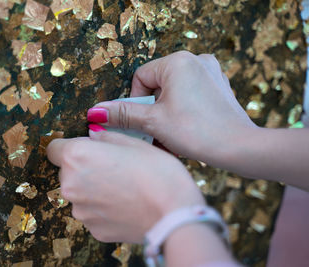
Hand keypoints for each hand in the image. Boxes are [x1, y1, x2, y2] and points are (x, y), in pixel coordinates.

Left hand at [46, 131, 204, 242]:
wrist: (174, 215)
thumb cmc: (157, 173)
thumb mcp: (134, 143)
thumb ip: (106, 136)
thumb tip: (94, 135)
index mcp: (77, 157)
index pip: (54, 148)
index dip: (69, 146)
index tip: (85, 149)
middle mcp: (71, 185)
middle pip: (68, 172)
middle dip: (84, 167)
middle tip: (113, 167)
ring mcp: (81, 211)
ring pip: (80, 193)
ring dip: (93, 189)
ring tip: (122, 187)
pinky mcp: (93, 229)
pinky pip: (93, 212)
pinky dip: (103, 208)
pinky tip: (125, 204)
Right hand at [87, 51, 256, 166]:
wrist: (240, 148)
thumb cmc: (197, 131)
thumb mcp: (153, 122)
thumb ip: (122, 114)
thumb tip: (96, 112)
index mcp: (178, 61)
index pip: (141, 78)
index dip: (136, 102)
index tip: (142, 122)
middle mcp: (196, 60)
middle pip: (157, 87)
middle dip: (152, 113)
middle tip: (154, 133)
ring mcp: (211, 73)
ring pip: (174, 94)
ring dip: (166, 116)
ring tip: (170, 138)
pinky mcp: (219, 87)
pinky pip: (190, 97)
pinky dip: (182, 114)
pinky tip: (184, 133)